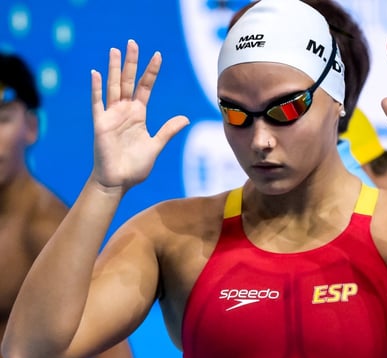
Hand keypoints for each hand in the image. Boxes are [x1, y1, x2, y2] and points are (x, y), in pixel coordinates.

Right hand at [90, 39, 188, 190]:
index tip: (158, 55)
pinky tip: (96, 73)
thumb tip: (185, 118)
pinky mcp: (100, 124)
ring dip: (113, 68)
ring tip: (115, 50)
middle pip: (129, 81)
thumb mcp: (156, 146)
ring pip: (113, 86)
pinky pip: (97, 103)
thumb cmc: (135, 166)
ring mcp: (111, 116)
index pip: (146, 87)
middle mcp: (125, 111)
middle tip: (132, 42)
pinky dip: (96, 88)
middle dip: (131, 62)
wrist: (118, 181)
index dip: (151, 72)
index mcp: (139, 115)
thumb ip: (168, 131)